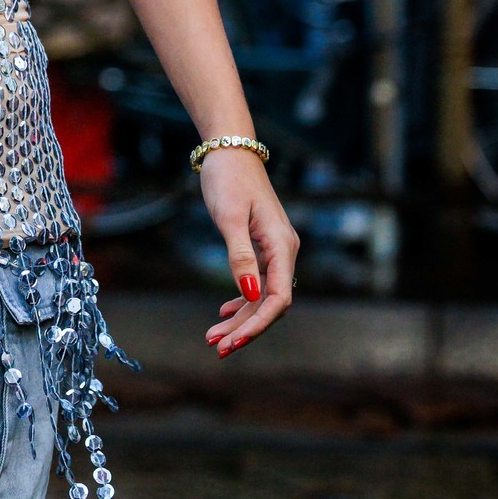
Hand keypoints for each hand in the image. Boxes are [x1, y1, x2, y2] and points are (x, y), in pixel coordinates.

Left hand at [199, 148, 297, 357]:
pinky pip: (256, 282)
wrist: (230, 150)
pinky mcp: (262, 246)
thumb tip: (249, 294)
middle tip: (217, 348)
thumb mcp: (229, 217)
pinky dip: (240, 300)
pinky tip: (223, 313)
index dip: (257, 324)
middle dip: (244, 328)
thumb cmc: (229, 179)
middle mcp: (284, 251)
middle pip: (270, 303)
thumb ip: (240, 256)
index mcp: (282, 246)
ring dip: (239, 318)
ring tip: (212, 337)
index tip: (233, 341)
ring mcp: (274, 249)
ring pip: (261, 295)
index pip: (278, 299)